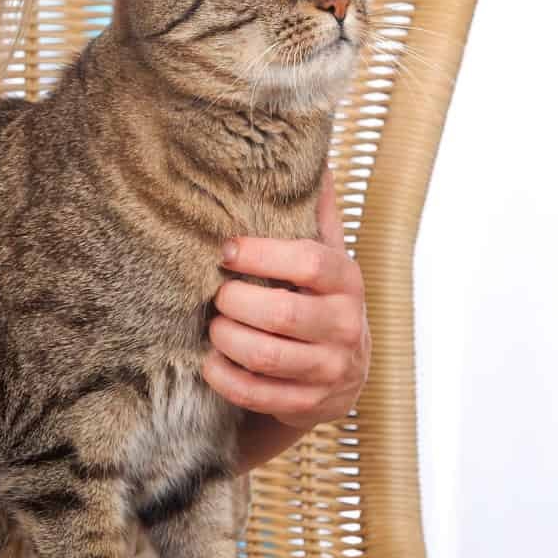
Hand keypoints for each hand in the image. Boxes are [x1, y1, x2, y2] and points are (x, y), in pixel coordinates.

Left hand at [201, 169, 370, 431]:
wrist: (339, 375)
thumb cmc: (317, 301)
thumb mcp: (324, 258)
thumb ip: (315, 212)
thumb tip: (314, 151)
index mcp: (347, 281)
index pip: (310, 262)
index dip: (262, 255)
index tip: (225, 251)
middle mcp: (347, 326)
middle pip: (284, 314)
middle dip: (236, 303)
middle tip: (215, 296)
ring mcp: (331, 370)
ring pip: (267, 356)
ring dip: (227, 340)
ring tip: (212, 327)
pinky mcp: (310, 406)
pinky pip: (258, 394)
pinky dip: (226, 378)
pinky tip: (210, 363)